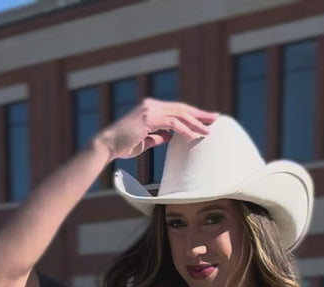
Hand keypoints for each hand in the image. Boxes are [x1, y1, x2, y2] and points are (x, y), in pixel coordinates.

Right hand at [99, 100, 217, 161]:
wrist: (107, 145)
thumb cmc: (124, 145)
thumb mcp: (146, 140)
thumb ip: (159, 136)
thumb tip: (171, 136)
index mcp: (151, 108)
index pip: (177, 109)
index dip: (193, 114)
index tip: (206, 119)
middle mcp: (152, 105)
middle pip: (182, 108)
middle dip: (200, 114)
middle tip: (216, 119)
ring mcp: (150, 110)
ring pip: (179, 114)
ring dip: (196, 123)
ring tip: (209, 131)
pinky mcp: (148, 118)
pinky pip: (171, 123)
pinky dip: (184, 129)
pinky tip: (194, 135)